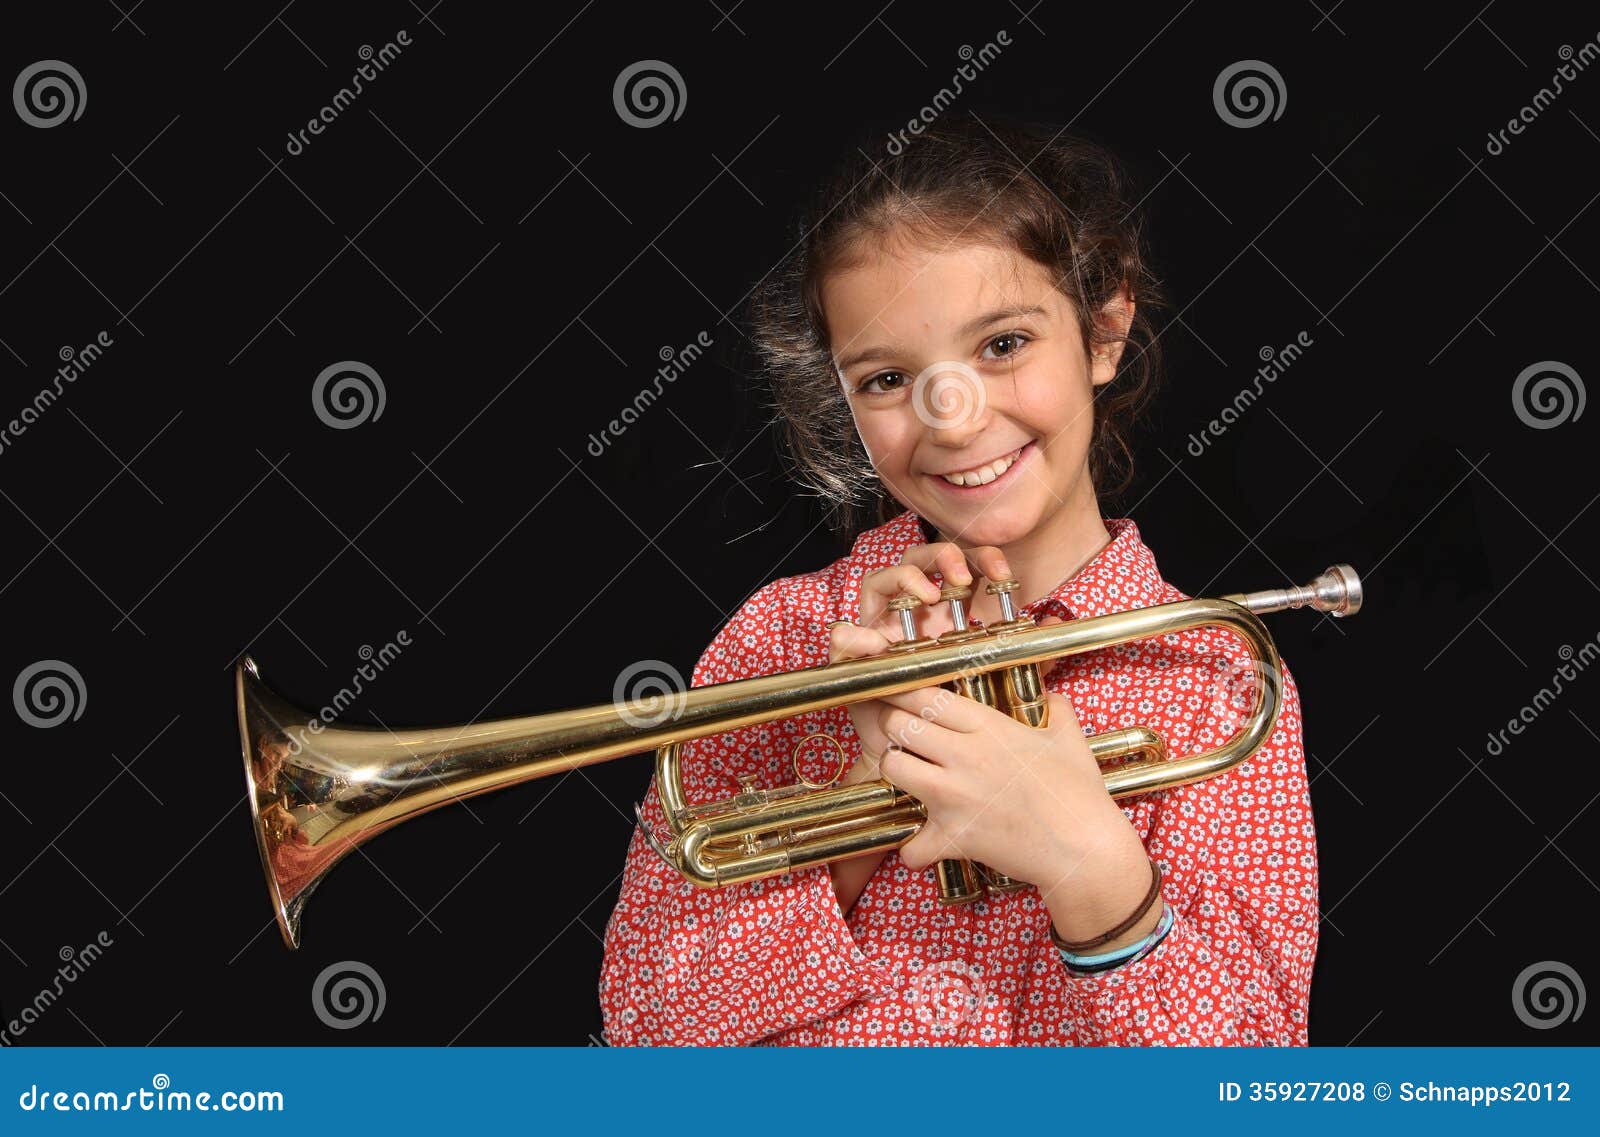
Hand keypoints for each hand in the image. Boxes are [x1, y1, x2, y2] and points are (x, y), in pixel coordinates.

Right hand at [828, 541, 1012, 768]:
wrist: (923, 756)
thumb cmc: (958, 712)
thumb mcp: (1000, 679)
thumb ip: (1029, 653)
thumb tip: (1055, 622)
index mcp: (946, 611)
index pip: (959, 565)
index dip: (979, 558)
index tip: (1002, 573)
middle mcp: (910, 614)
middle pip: (916, 560)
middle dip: (939, 557)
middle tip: (961, 577)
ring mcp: (880, 631)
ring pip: (877, 582)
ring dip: (902, 578)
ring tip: (927, 594)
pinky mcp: (855, 660)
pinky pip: (844, 636)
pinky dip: (855, 633)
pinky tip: (876, 640)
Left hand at [871, 684, 1133, 892]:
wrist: (1086, 849)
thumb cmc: (1080, 793)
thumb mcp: (1069, 737)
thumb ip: (1055, 708)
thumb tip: (1049, 697)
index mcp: (989, 726)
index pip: (925, 695)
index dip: (904, 694)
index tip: (900, 699)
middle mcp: (965, 755)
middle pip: (897, 726)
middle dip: (892, 728)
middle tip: (903, 739)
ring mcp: (955, 796)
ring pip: (892, 768)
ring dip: (895, 773)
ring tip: (911, 779)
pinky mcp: (954, 836)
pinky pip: (911, 844)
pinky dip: (915, 849)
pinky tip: (927, 845)